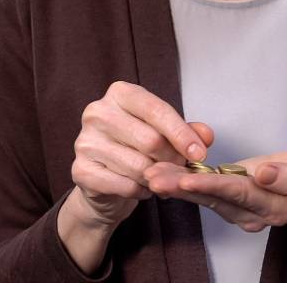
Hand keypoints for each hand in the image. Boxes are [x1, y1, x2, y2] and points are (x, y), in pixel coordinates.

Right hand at [57, 82, 212, 272]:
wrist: (104, 182)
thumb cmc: (136, 149)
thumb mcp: (164, 134)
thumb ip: (186, 132)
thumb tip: (206, 136)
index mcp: (119, 94)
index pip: (156, 110)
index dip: (182, 133)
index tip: (200, 154)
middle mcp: (97, 112)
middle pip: (150, 140)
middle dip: (173, 160)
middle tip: (179, 170)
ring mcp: (85, 141)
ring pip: (140, 167)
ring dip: (157, 179)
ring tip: (158, 178)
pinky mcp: (80, 170)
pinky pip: (125, 186)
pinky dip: (141, 192)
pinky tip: (141, 188)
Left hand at [144, 148, 286, 254]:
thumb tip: (265, 175)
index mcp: (273, 205)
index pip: (237, 193)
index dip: (211, 184)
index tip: (187, 177)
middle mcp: (253, 214)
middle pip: (213, 199)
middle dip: (182, 188)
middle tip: (152, 176)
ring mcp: (242, 212)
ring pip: (204, 198)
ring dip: (177, 187)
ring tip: (149, 173)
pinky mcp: (233, 203)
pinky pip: (205, 194)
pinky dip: (184, 185)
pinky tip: (163, 174)